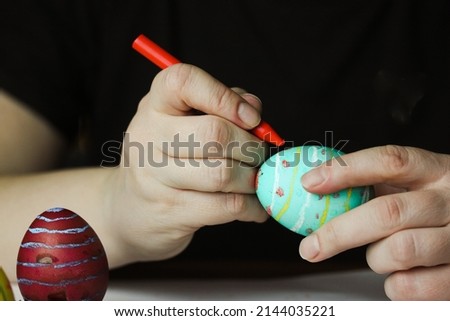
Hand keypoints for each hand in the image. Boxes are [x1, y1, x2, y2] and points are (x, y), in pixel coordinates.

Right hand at [105, 64, 267, 264]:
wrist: (128, 207)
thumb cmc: (168, 156)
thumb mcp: (184, 120)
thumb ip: (222, 105)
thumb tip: (254, 108)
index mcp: (155, 105)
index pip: (183, 82)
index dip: (223, 96)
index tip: (251, 117)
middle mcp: (149, 137)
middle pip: (214, 134)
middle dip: (252, 146)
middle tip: (260, 154)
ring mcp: (155, 178)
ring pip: (223, 174)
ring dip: (253, 178)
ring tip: (256, 179)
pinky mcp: (172, 212)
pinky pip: (227, 207)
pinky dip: (253, 207)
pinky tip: (256, 206)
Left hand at [299, 145, 449, 299]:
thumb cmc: (431, 208)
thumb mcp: (412, 185)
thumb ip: (374, 183)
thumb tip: (314, 186)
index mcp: (434, 171)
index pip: (389, 161)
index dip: (346, 171)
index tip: (309, 183)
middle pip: (387, 213)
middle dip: (339, 233)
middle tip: (310, 247)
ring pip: (399, 251)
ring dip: (376, 258)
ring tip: (380, 254)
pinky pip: (410, 286)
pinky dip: (394, 284)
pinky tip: (400, 273)